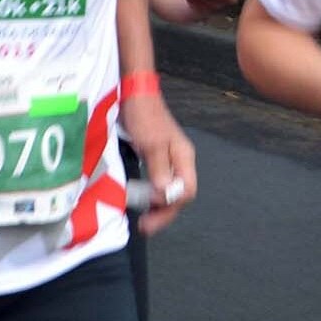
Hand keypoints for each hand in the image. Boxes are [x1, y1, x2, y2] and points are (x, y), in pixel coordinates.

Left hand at [121, 88, 194, 230]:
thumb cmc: (144, 115)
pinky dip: (150, 196)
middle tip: (145, 226)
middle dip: (164, 213)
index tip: (149, 212)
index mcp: (184, 158)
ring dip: (157, 207)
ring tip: (143, 220)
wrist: (134, 94)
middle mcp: (180, 162)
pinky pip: (159, 184)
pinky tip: (140, 202)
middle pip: (179, 195)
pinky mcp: (156, 159)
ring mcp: (169, 161)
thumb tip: (164, 194)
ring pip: (169, 192)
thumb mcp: (151, 143)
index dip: (169, 205)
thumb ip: (159, 168)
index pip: (187, 191)